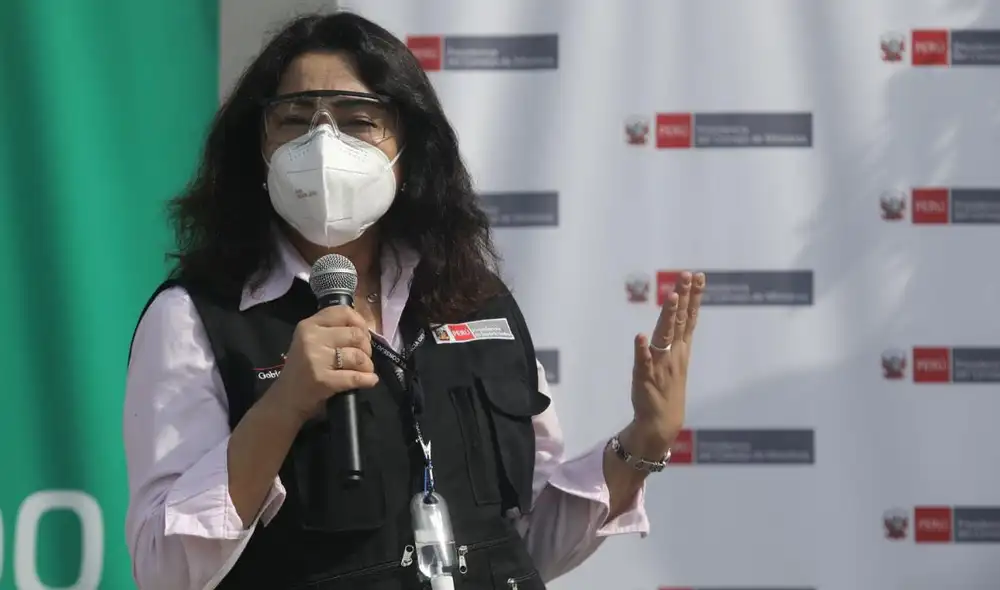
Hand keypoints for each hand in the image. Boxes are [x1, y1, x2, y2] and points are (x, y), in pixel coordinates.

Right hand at [270, 306, 378, 422]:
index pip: (344, 312)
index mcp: (309, 325)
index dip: (360, 323)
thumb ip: (332, 330)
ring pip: (358, 356)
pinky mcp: (323, 380)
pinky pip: (356, 377)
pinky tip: (369, 380)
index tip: (362, 335)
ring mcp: (316, 359)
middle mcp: (311, 338)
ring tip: (363, 370)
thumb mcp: (310, 341)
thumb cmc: (303, 369)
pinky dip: (368, 379)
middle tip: (362, 357)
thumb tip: (364, 329)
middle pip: (355, 335)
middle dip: (366, 348)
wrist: (286, 399)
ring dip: (367, 365)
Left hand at [627, 271, 705, 455]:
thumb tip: (679, 313)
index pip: (689, 317)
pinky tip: (640, 337)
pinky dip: (642, 350)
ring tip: (672, 297)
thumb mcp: (676, 360)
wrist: (661, 422)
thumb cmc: (667, 389)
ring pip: (665, 336)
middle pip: (679, 321)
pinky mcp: (645, 377)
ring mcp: (661, 365)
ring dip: (669, 316)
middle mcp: (674, 354)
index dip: (694, 296)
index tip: (698, 276)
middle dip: (684, 297)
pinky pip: (643, 362)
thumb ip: (676, 337)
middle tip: (688, 276)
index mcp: (681, 349)